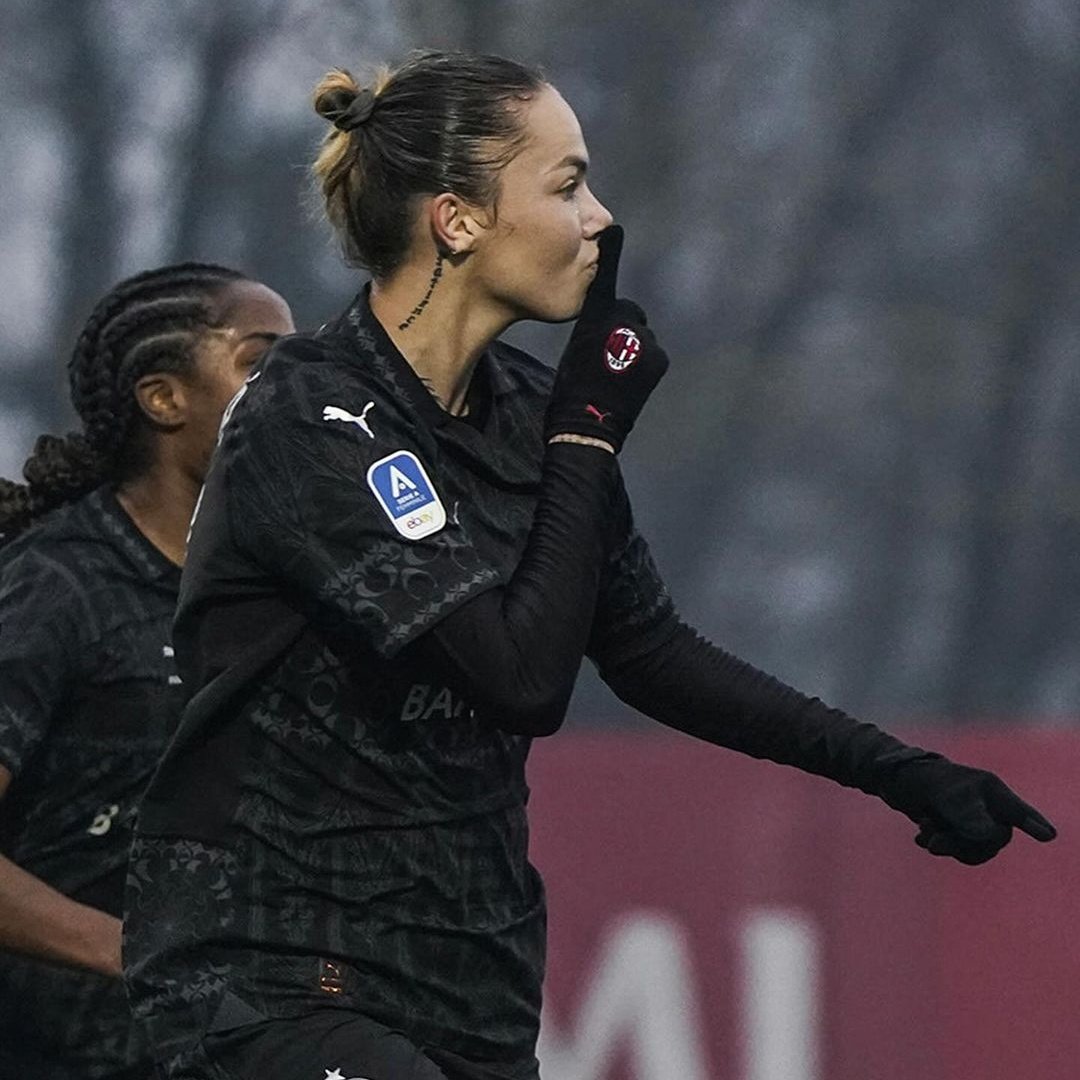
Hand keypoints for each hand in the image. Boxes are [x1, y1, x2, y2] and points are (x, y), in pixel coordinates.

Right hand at [545, 225, 668, 452]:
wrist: (587, 424)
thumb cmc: (570, 389)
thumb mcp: (573, 348)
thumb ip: (593, 326)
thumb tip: (609, 321)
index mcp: (596, 315)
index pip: (605, 278)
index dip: (611, 252)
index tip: (615, 230)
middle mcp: (624, 320)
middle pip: (628, 313)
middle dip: (620, 327)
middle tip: (602, 356)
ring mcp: (644, 340)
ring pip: (640, 335)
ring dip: (631, 348)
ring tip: (612, 373)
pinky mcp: (658, 358)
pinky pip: (651, 353)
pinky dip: (642, 363)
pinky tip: (627, 382)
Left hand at [881, 755, 1056, 864]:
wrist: (889, 778)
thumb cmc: (921, 779)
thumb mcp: (945, 796)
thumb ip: (968, 816)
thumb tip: (991, 837)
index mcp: (989, 790)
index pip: (1018, 812)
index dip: (1033, 823)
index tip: (1048, 835)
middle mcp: (983, 803)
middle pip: (992, 840)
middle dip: (963, 845)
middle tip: (934, 843)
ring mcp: (968, 815)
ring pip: (973, 846)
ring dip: (948, 845)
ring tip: (925, 831)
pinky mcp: (951, 824)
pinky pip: (955, 847)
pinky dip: (936, 844)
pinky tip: (920, 837)